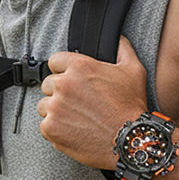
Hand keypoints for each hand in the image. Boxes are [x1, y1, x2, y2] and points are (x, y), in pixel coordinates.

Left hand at [37, 36, 147, 167]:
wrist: (130, 141)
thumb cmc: (131, 107)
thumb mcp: (133, 70)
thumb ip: (122, 48)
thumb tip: (118, 38)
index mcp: (79, 67)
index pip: (55, 61)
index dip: (64, 70)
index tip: (72, 81)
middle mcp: (64, 85)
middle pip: (48, 84)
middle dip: (60, 92)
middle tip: (78, 103)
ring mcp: (55, 107)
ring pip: (45, 105)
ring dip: (56, 110)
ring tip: (77, 118)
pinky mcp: (51, 128)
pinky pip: (45, 125)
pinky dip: (56, 129)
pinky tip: (74, 130)